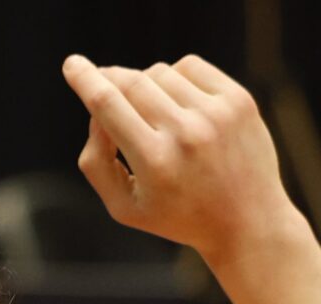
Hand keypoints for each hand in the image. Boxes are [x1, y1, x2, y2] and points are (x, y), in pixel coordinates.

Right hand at [61, 53, 301, 268]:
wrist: (248, 222)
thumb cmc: (178, 216)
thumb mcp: (124, 207)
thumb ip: (96, 163)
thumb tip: (95, 116)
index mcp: (155, 162)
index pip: (108, 105)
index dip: (85, 80)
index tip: (72, 65)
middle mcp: (186, 134)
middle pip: (132, 83)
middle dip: (110, 79)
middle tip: (105, 85)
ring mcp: (216, 114)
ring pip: (160, 73)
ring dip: (145, 86)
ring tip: (153, 115)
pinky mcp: (239, 101)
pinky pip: (191, 67)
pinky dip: (175, 77)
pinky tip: (178, 103)